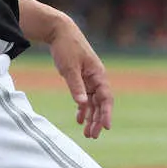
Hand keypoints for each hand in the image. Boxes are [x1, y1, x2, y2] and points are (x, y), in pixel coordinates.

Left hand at [46, 17, 112, 138]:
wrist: (60, 31)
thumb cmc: (67, 47)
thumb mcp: (70, 68)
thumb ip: (76, 86)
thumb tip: (82, 104)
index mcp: (98, 74)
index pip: (106, 97)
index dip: (107, 113)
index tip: (106, 127)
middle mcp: (96, 78)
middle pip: (101, 103)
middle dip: (98, 120)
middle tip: (93, 135)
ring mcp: (89, 79)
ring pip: (93, 102)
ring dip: (91, 117)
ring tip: (87, 133)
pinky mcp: (81, 78)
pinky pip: (85, 97)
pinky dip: (83, 108)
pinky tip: (79, 119)